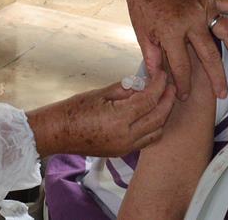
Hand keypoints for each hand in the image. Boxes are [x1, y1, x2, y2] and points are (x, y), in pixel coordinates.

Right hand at [26, 66, 176, 156]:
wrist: (58, 132)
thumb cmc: (74, 110)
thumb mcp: (100, 93)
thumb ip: (124, 89)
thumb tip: (142, 83)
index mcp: (120, 119)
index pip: (150, 100)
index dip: (159, 85)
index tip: (162, 74)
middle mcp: (126, 136)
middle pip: (158, 117)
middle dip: (167, 99)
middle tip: (169, 85)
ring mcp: (125, 147)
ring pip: (156, 131)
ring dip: (163, 114)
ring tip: (162, 98)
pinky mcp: (122, 152)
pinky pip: (146, 140)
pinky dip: (153, 126)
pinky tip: (150, 113)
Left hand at [120, 0, 227, 100]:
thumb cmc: (141, 2)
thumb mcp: (140, 32)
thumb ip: (152, 56)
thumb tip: (158, 79)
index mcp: (171, 31)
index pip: (181, 65)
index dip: (182, 83)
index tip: (184, 96)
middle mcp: (191, 21)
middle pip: (208, 55)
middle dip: (216, 77)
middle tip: (222, 95)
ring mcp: (202, 8)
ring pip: (227, 32)